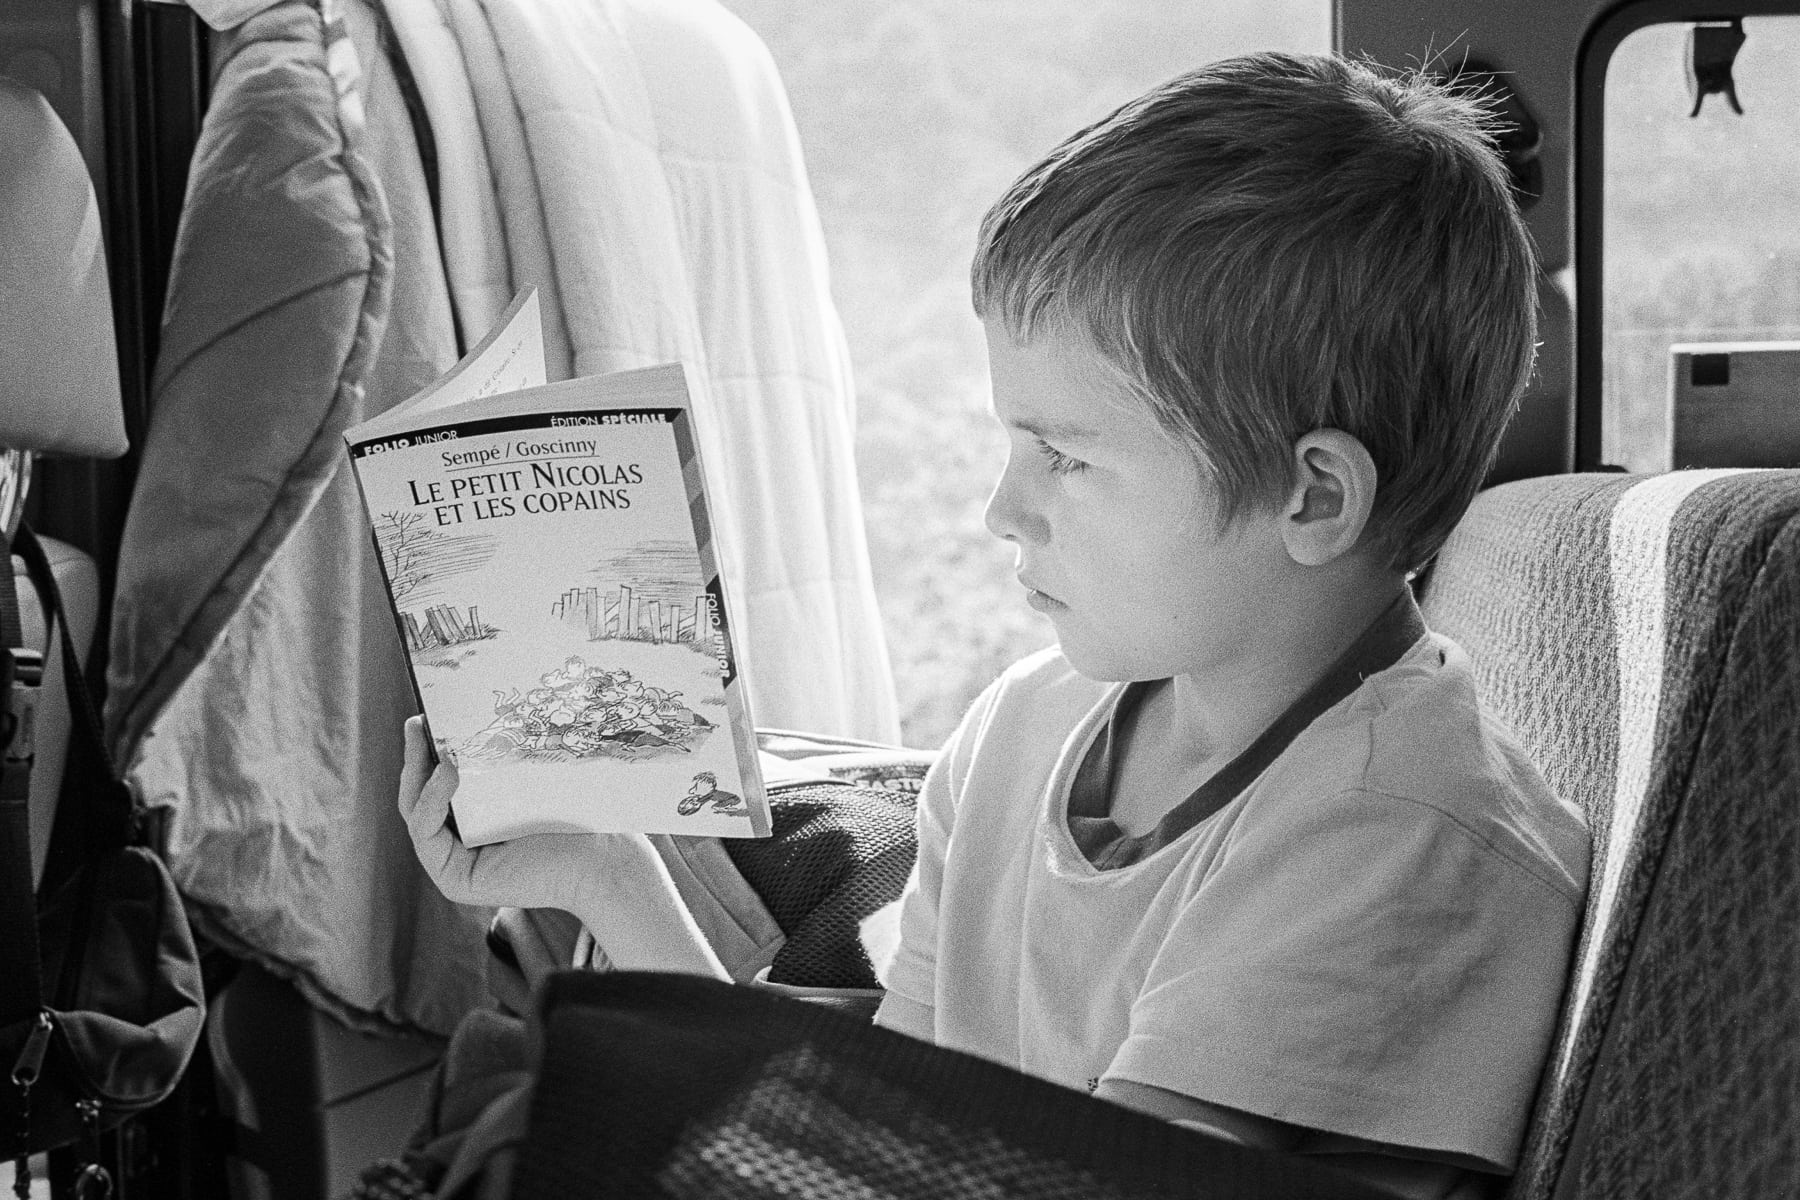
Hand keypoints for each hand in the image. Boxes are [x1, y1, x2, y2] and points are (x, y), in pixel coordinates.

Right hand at [397, 717, 727, 976]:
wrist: (604, 859)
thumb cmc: (579, 813)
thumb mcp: (531, 771)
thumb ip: (499, 751)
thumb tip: (477, 697)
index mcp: (476, 815)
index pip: (440, 777)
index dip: (429, 746)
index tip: (431, 709)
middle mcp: (461, 840)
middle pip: (421, 791)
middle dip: (416, 754)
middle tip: (417, 719)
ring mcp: (454, 863)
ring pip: (416, 810)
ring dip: (418, 772)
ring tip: (430, 737)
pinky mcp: (455, 879)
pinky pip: (426, 833)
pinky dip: (431, 801)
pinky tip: (448, 772)